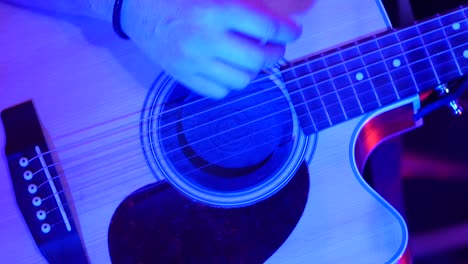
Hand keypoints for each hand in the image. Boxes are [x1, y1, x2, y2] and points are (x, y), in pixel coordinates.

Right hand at [120, 0, 301, 98]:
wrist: (134, 7)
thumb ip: (243, 4)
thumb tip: (274, 20)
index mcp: (214, 11)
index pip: (265, 26)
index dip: (286, 31)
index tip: (293, 32)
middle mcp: (205, 40)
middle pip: (257, 59)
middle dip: (275, 54)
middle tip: (276, 48)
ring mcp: (192, 62)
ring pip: (241, 80)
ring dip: (254, 71)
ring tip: (252, 60)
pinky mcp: (182, 77)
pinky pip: (218, 91)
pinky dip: (230, 83)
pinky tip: (229, 69)